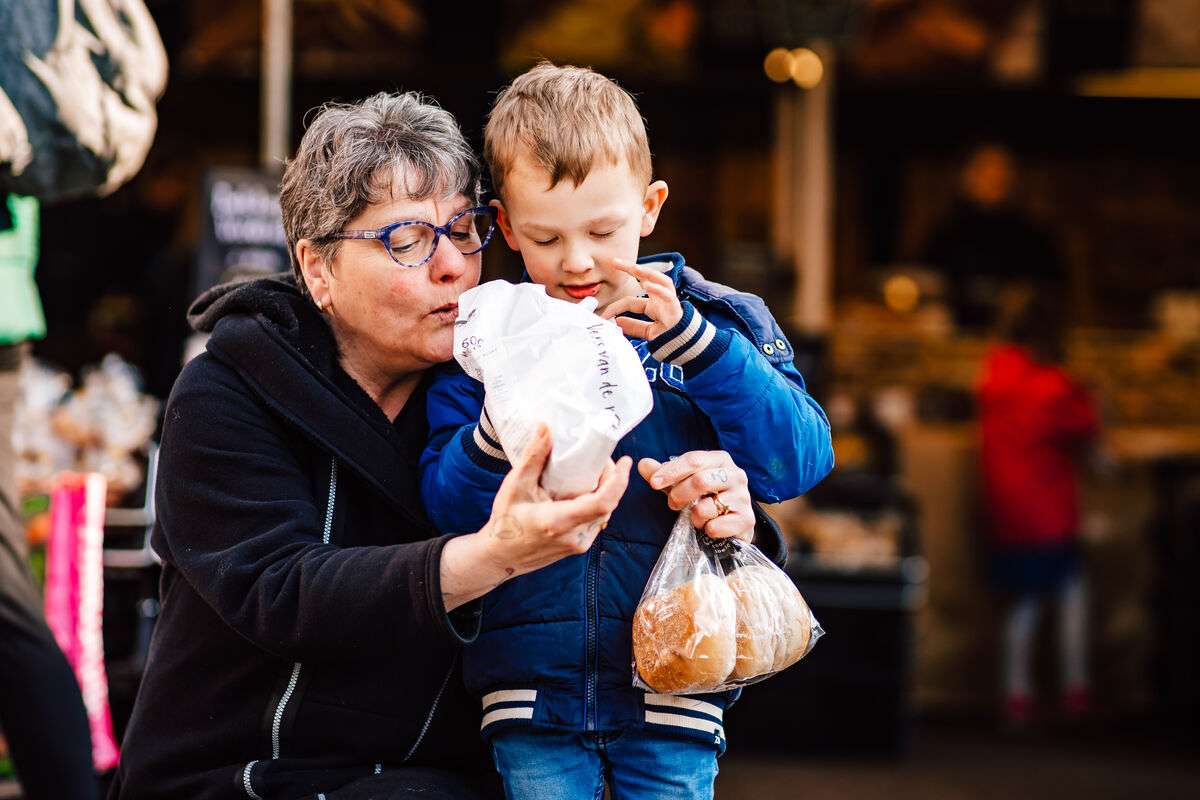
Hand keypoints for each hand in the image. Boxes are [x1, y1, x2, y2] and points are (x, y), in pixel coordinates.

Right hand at [483, 425, 631, 577]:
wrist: (502, 556)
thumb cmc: (505, 521)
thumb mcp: (515, 486)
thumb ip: (533, 457)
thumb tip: (546, 428)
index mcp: (559, 521)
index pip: (602, 502)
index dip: (618, 481)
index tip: (625, 461)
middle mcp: (575, 536)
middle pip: (608, 503)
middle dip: (611, 478)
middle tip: (601, 458)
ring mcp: (579, 544)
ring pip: (605, 512)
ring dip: (605, 490)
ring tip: (594, 469)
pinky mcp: (580, 546)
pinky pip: (597, 520)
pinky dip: (596, 502)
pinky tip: (584, 489)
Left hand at [600, 259, 683, 340]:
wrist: (686, 346)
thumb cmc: (669, 337)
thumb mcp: (647, 331)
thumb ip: (633, 326)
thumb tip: (617, 322)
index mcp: (652, 304)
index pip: (631, 300)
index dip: (616, 307)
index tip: (603, 316)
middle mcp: (661, 298)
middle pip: (646, 278)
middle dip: (631, 268)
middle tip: (615, 261)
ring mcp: (669, 301)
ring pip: (660, 280)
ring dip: (647, 272)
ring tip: (633, 267)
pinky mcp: (676, 308)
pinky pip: (668, 295)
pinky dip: (659, 289)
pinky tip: (647, 285)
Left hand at [638, 451, 753, 540]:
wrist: (730, 525)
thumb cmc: (704, 498)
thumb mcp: (680, 484)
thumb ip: (662, 474)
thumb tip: (643, 464)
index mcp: (720, 459)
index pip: (693, 460)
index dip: (670, 472)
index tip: (653, 483)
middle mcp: (736, 474)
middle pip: (700, 481)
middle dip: (680, 495)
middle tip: (673, 504)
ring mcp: (744, 496)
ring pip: (707, 506)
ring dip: (694, 516)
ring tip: (695, 517)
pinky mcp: (747, 519)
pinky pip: (716, 526)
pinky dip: (706, 529)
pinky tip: (710, 527)